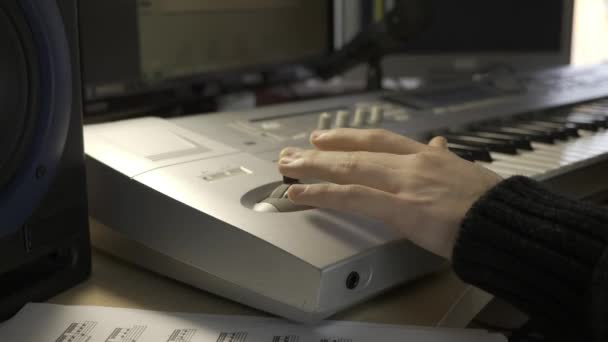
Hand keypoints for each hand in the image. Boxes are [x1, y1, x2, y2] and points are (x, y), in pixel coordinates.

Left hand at [277, 128, 501, 259]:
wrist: (505, 222)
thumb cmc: (490, 204)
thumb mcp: (466, 172)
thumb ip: (445, 159)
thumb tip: (438, 145)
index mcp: (425, 156)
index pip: (378, 140)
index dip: (347, 138)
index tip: (325, 138)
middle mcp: (410, 164)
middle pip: (355, 153)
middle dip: (320, 153)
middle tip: (292, 153)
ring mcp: (403, 184)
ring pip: (348, 170)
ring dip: (313, 168)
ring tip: (287, 168)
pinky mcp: (400, 208)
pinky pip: (352, 198)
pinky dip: (322, 194)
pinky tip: (300, 193)